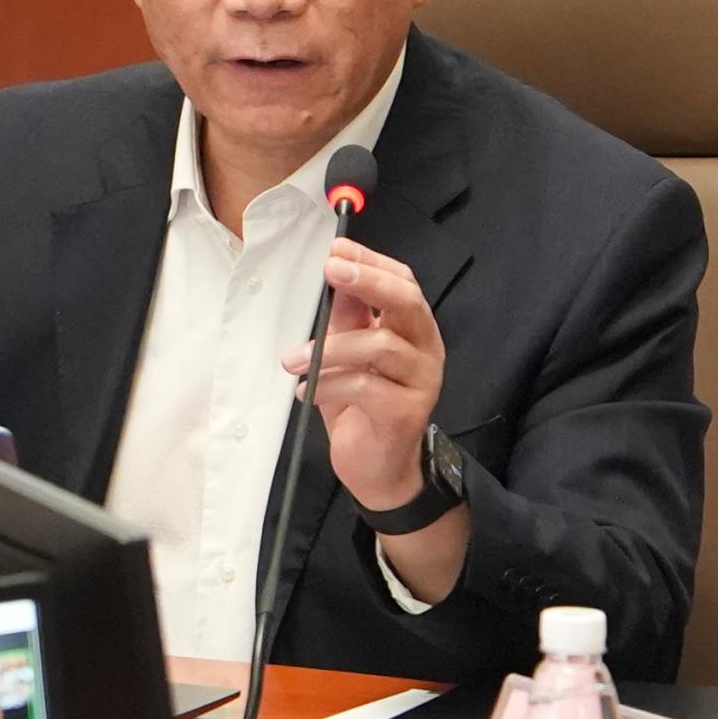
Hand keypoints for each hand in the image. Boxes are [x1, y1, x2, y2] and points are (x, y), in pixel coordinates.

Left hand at [281, 238, 444, 510]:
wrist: (377, 469)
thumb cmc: (360, 406)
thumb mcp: (347, 354)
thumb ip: (346, 318)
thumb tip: (335, 272)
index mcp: (413, 328)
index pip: (403, 282)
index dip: (371, 262)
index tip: (335, 249)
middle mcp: (426, 348)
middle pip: (406, 301)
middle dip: (367, 280)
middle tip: (330, 270)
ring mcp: (422, 381)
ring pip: (380, 345)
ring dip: (328, 348)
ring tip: (291, 359)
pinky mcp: (407, 412)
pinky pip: (366, 386)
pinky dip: (328, 384)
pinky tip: (304, 391)